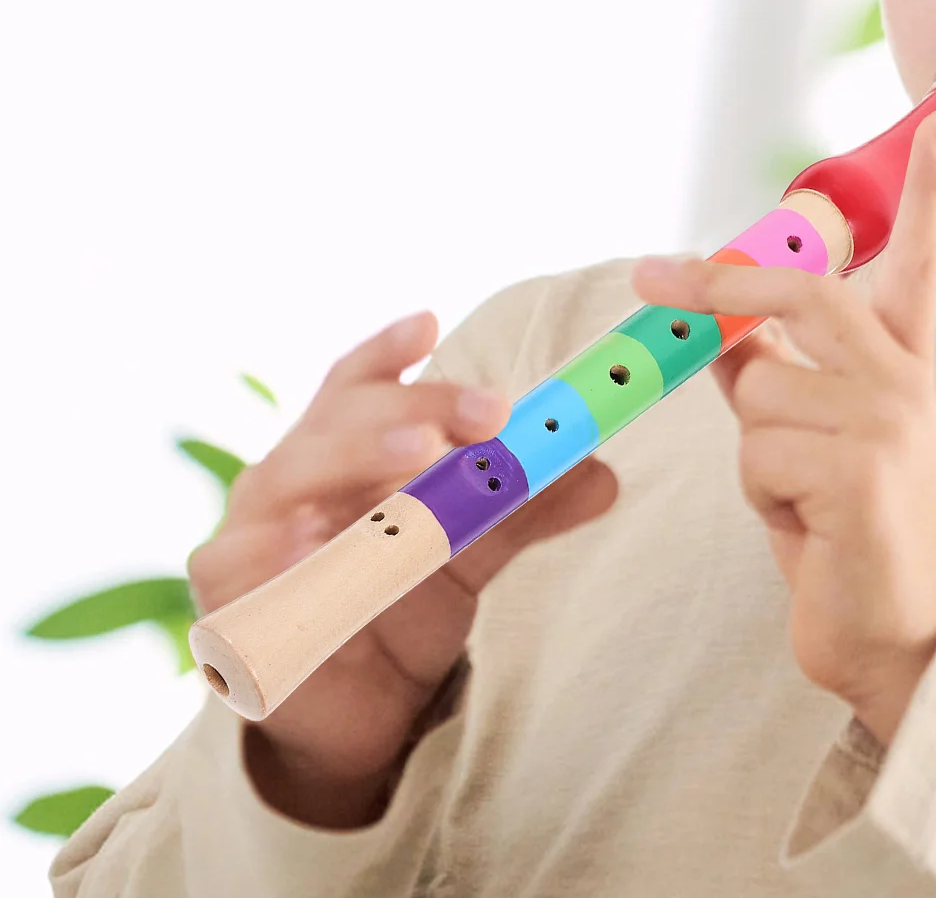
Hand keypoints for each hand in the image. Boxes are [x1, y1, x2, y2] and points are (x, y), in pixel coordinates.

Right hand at [188, 312, 618, 825]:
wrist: (354, 720)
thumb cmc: (399, 605)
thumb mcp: (471, 550)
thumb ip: (523, 507)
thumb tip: (600, 472)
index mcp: (337, 450)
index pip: (355, 385)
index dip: (388, 351)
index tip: (432, 322)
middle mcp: (284, 483)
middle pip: (340, 422)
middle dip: (416, 410)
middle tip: (490, 415)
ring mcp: (246, 544)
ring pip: (289, 482)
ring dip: (358, 464)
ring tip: (421, 457)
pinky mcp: (229, 616)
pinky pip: (252, 581)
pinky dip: (287, 563)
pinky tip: (321, 551)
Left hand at [632, 109, 935, 747]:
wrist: (900, 637)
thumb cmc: (849, 535)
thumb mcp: (812, 444)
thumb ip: (779, 380)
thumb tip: (725, 336)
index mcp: (903, 368)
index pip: (919, 263)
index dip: (928, 193)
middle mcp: (905, 381)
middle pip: (805, 294)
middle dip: (721, 287)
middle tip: (652, 276)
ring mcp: (890, 420)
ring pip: (759, 390)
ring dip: (751, 452)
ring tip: (800, 499)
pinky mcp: (864, 468)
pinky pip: (759, 451)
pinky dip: (761, 494)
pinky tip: (810, 527)